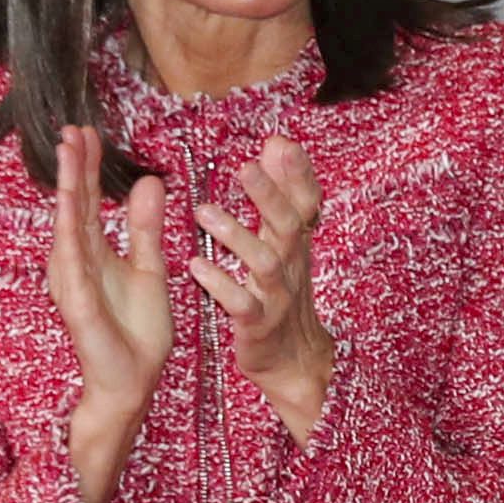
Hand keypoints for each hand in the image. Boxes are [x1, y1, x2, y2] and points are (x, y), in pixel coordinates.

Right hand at [47, 125, 170, 502]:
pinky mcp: (78, 303)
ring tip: (70, 152)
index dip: (88, 167)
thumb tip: (151, 182)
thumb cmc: (137, 332)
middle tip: (73, 128)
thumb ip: (146, 229)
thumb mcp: (151, 269)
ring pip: (69, 225)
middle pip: (75, 204)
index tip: (89, 132)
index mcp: (94, 252)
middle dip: (73, 167)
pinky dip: (71, 232)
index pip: (90, 201)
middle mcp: (76, 261)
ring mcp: (73, 281)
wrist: (133, 382)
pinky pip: (73, 262)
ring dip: (68, 188)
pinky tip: (72, 204)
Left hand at [191, 136, 332, 441]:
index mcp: (295, 242)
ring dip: (236, 236)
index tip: (279, 143)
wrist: (292, 359)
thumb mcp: (286, 242)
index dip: (298, 174)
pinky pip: (243, 305)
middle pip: (287, 224)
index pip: (306, 202)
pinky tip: (197, 267)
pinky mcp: (258, 325)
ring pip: (264, 262)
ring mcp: (277, 295)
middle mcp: (291, 264)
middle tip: (246, 166)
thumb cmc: (281, 293)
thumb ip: (280, 194)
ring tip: (204, 212)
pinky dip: (221, 286)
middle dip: (269, 195)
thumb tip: (277, 143)